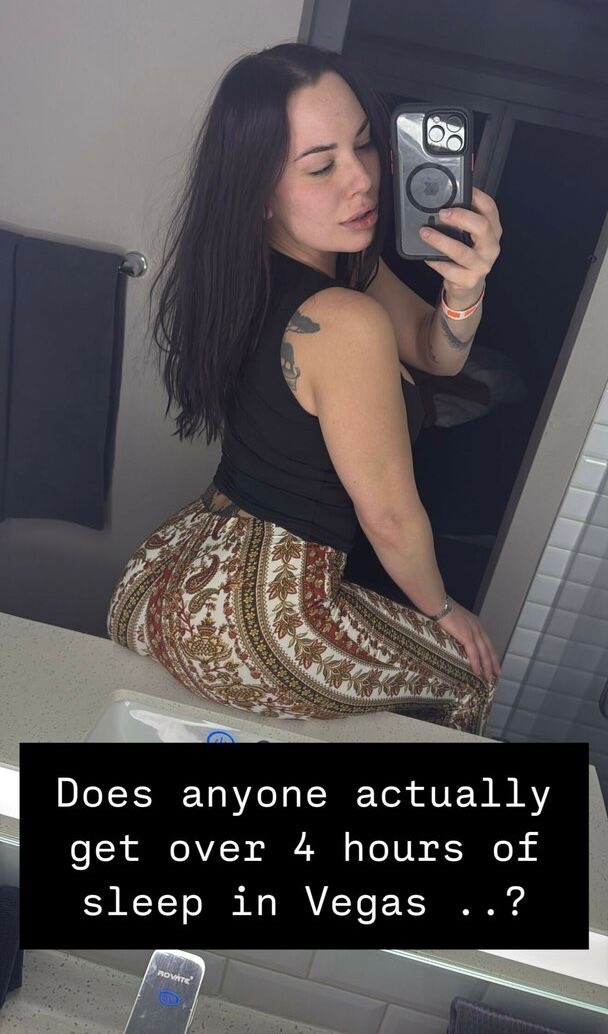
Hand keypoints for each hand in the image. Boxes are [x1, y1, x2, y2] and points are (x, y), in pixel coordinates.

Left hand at [419, 187, 502, 303]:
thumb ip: (464, 220)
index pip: (491, 208)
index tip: (462, 188)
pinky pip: (450, 270)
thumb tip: (444, 200)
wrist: (468, 287)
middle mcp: (491, 247)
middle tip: (441, 213)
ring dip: (441, 240)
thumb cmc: (468, 254)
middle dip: (460, 217)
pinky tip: (427, 256)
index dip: (477, 196)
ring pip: (461, 251)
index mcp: (493, 231)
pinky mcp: (469, 280)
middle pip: (481, 227)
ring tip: (425, 233)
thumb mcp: (471, 236)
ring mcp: (482, 265)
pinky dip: (437, 262)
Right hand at [436, 598, 500, 682]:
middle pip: (489, 648)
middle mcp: (478, 628)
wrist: (439, 604)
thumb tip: (456, 635)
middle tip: (497, 674)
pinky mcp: (466, 636)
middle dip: (494, 662)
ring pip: (484, 653)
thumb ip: (460, 627)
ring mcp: (473, 632)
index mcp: (476, 623)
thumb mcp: (456, 618)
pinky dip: (476, 663)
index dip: (491, 653)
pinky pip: (474, 653)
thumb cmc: (443, 610)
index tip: (494, 662)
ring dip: (487, 666)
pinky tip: (477, 672)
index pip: (487, 641)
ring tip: (488, 677)